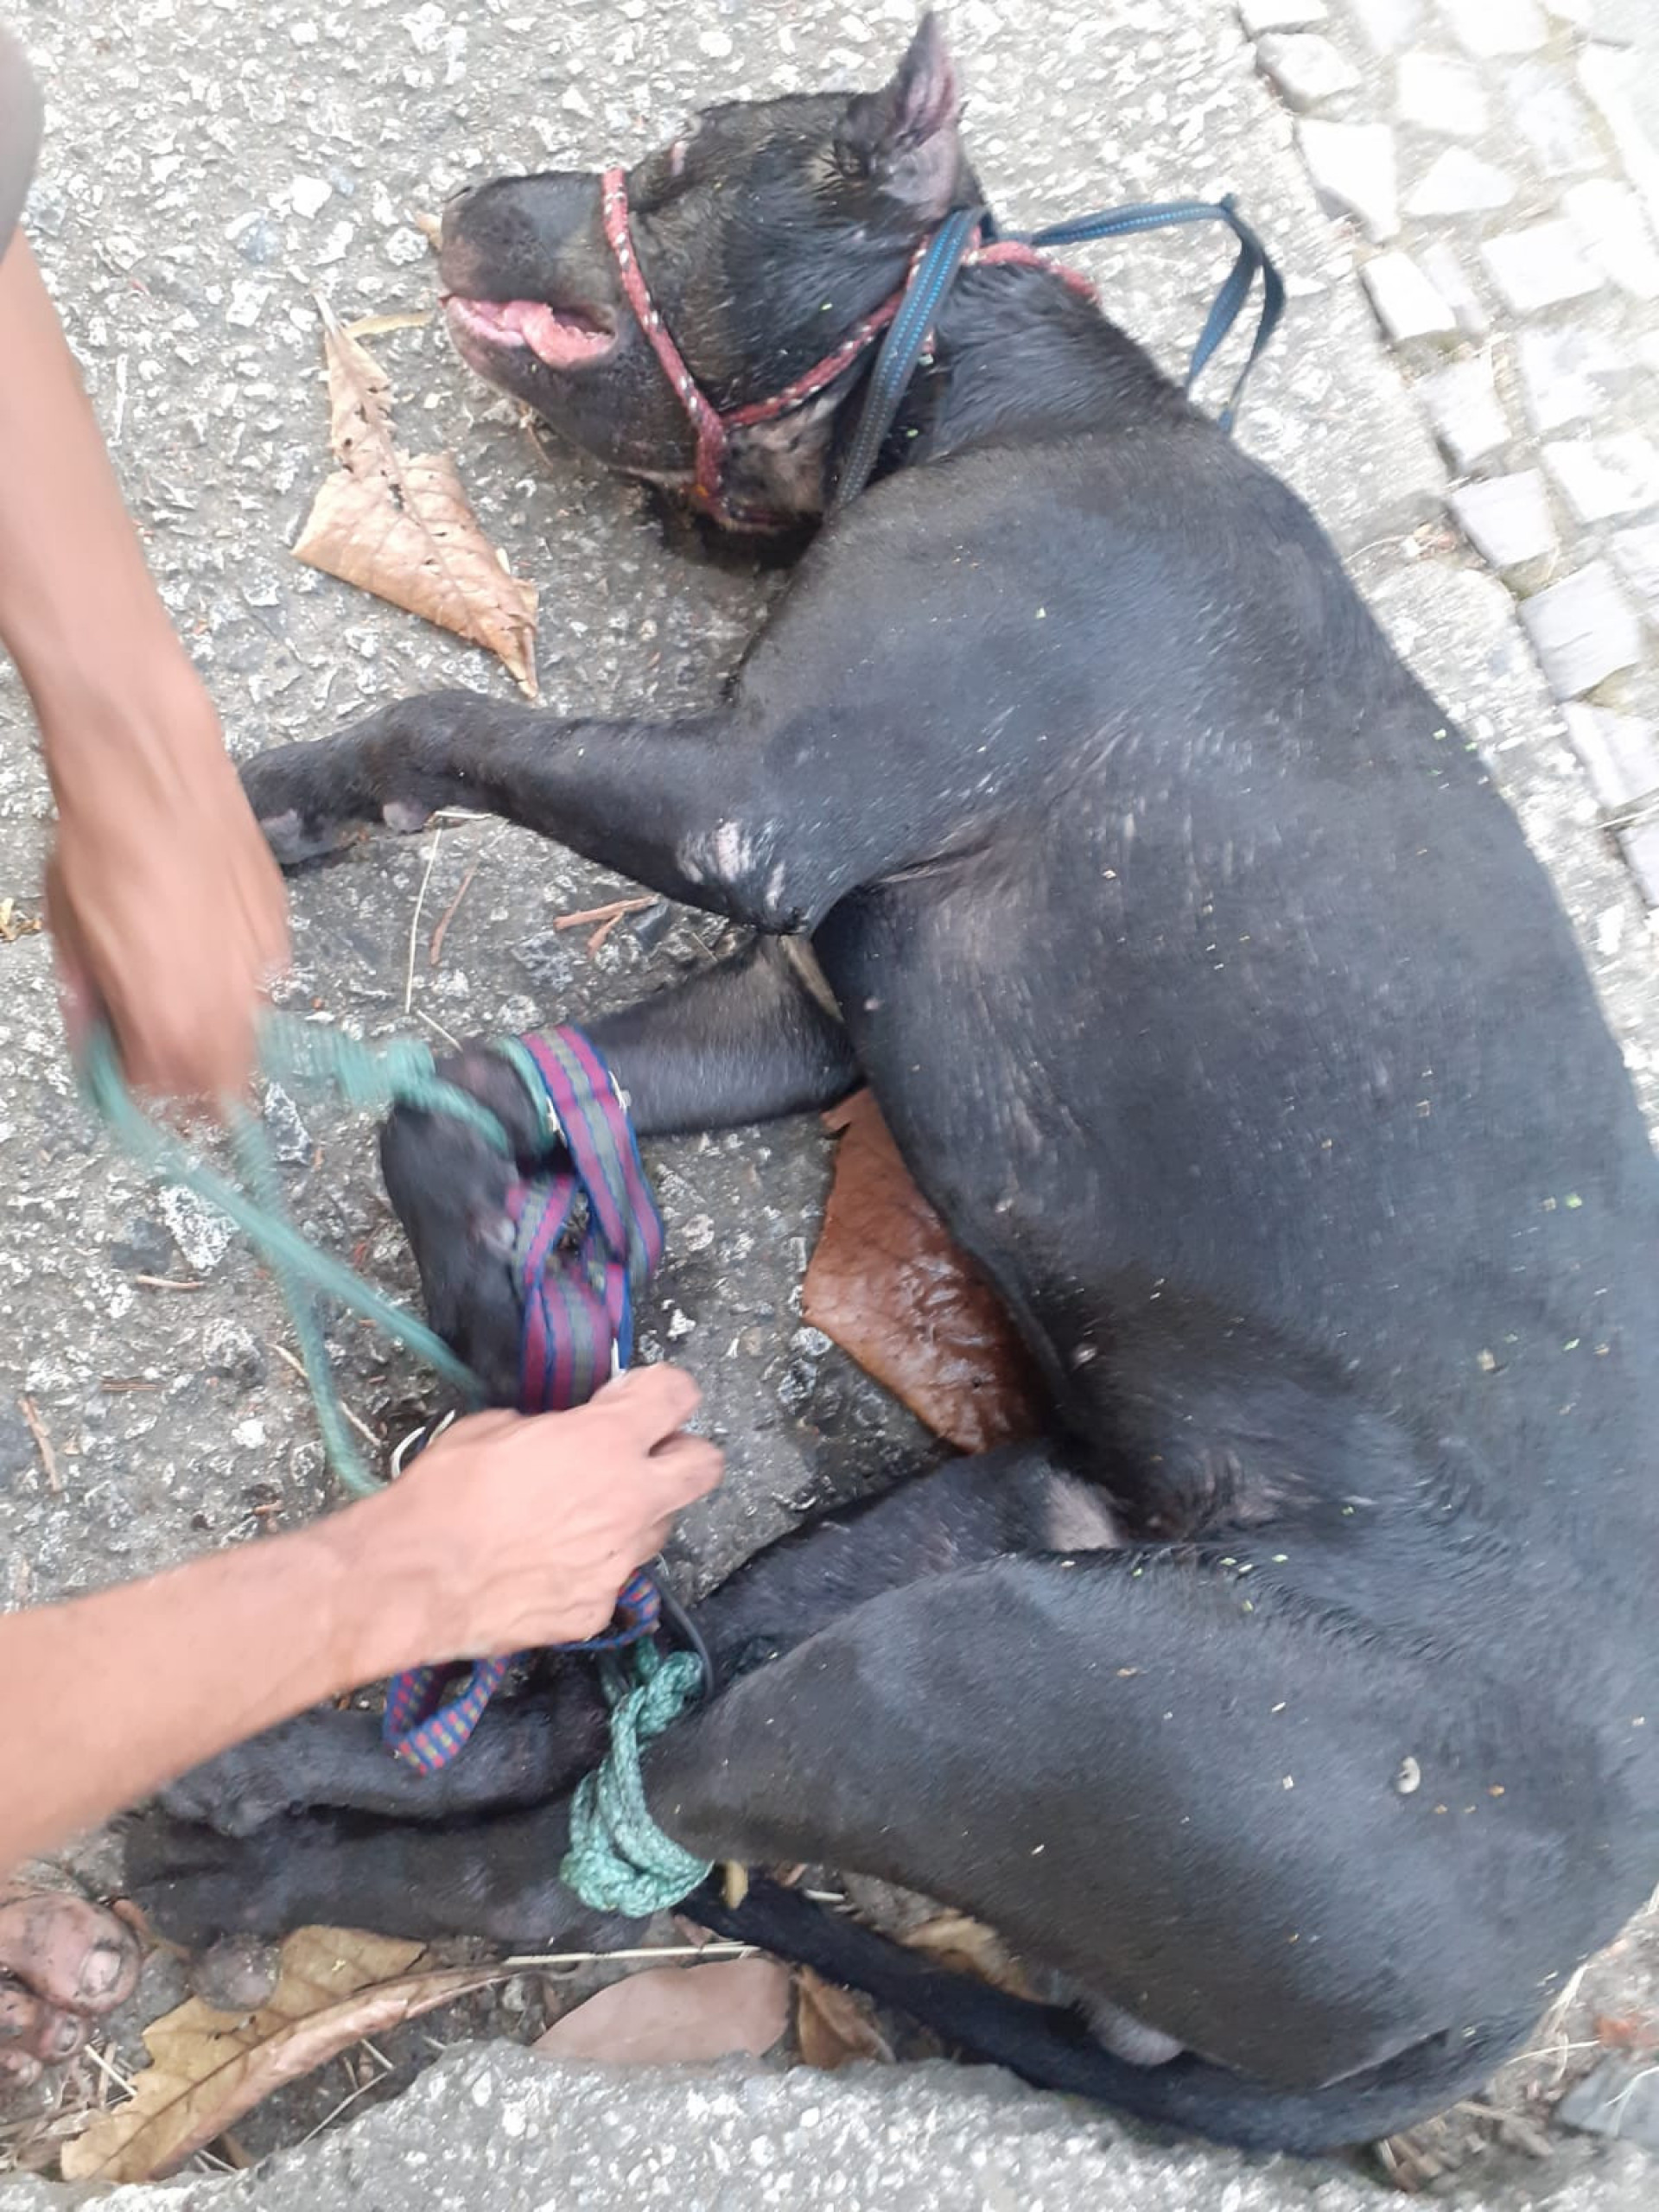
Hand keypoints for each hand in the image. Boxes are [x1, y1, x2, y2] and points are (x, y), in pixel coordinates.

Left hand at [42, 667, 289, 1111]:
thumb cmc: (101, 841)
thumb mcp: (70, 933)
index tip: (131, 1084)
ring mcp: (259, 964)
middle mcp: (224, 1000)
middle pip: (226, 1082)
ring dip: (220, 1035)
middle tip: (163, 1059)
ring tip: (185, 1004)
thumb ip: (90, 1001)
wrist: (153, 768)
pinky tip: (207, 950)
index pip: (168, 1095)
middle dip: (194, 1080)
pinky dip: (238, 984)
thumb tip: (96, 1037)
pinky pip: (264, 981)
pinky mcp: (279, 928)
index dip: (147, 1098)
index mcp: (165, 1012)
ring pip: (251, 1036)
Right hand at [340, 1365, 722, 1675]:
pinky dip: (592, 1566)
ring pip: (659, 1527)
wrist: (412, 1582)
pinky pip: (613, 1578)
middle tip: (644, 1453)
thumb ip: (550, 1427)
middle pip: (705, 1466)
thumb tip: (560, 1433)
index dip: (663, 1390)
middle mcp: (630, 1501)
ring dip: (634, 1514)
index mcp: (606, 1441)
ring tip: (581, 1516)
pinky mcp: (597, 1609)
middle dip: (683, 1453)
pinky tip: (548, 1564)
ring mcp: (619, 1562)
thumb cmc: (442, 1496)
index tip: (640, 1395)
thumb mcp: (493, 1428)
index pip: (679, 1396)